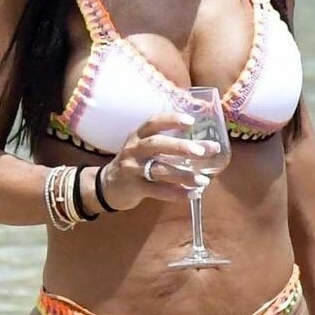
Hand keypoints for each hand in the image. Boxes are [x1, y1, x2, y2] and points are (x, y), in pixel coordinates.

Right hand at [101, 115, 218, 209]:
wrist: (108, 185)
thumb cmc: (135, 164)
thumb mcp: (144, 149)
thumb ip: (168, 146)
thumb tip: (206, 146)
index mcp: (138, 136)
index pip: (153, 122)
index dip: (171, 120)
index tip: (191, 121)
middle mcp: (134, 149)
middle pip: (156, 144)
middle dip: (180, 147)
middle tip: (201, 151)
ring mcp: (132, 168)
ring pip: (158, 169)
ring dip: (183, 174)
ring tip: (203, 180)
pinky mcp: (134, 187)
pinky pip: (157, 191)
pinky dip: (176, 193)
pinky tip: (192, 194)